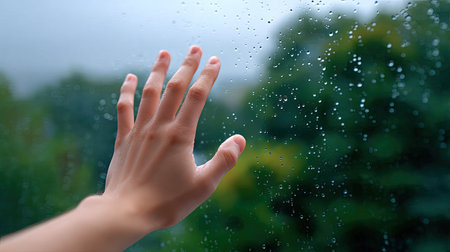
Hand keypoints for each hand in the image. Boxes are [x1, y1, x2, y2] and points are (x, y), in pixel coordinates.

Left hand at [101, 45, 245, 231]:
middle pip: (174, 88)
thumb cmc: (167, 202)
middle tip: (195, 48)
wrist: (127, 212)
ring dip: (158, 71)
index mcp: (180, 136)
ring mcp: (139, 131)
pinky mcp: (124, 139)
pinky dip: (127, 91)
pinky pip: (124, 108)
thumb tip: (240, 139)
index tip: (215, 61)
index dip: (208, 76)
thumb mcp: (204, 186)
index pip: (197, 97)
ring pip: (149, 93)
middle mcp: (159, 127)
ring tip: (164, 53)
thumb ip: (224, 161)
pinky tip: (130, 77)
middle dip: (186, 66)